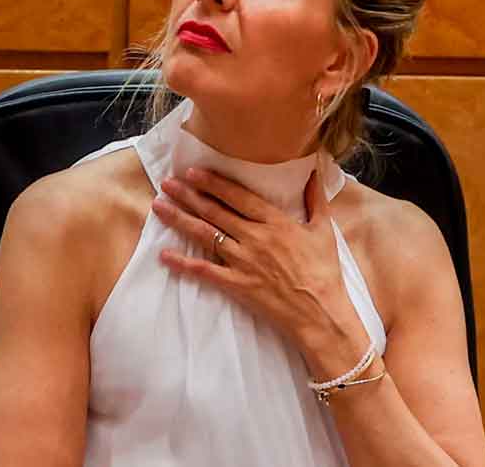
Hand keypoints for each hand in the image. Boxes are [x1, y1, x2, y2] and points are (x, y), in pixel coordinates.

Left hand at [153, 165, 363, 360]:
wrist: (321, 313)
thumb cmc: (324, 273)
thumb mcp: (324, 231)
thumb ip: (316, 199)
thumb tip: (315, 171)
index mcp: (276, 222)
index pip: (238, 197)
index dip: (214, 183)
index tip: (193, 172)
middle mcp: (255, 238)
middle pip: (215, 211)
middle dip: (188, 195)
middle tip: (167, 183)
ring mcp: (243, 261)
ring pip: (205, 235)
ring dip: (179, 219)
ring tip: (159, 206)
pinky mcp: (237, 285)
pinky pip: (205, 271)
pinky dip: (183, 264)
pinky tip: (164, 255)